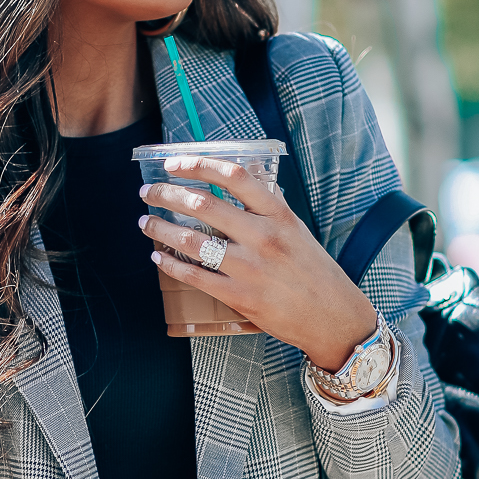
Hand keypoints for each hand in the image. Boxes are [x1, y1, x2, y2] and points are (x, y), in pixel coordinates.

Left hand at [139, 154, 378, 372]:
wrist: (332, 316)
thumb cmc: (313, 269)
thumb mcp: (296, 228)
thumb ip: (269, 201)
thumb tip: (247, 170)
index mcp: (278, 214)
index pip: (233, 177)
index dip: (198, 164)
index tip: (173, 162)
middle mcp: (263, 236)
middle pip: (203, 205)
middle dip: (167, 194)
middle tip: (148, 191)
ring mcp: (250, 268)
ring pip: (192, 240)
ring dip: (161, 228)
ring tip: (146, 222)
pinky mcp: (240, 296)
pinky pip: (195, 276)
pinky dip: (171, 264)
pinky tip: (158, 257)